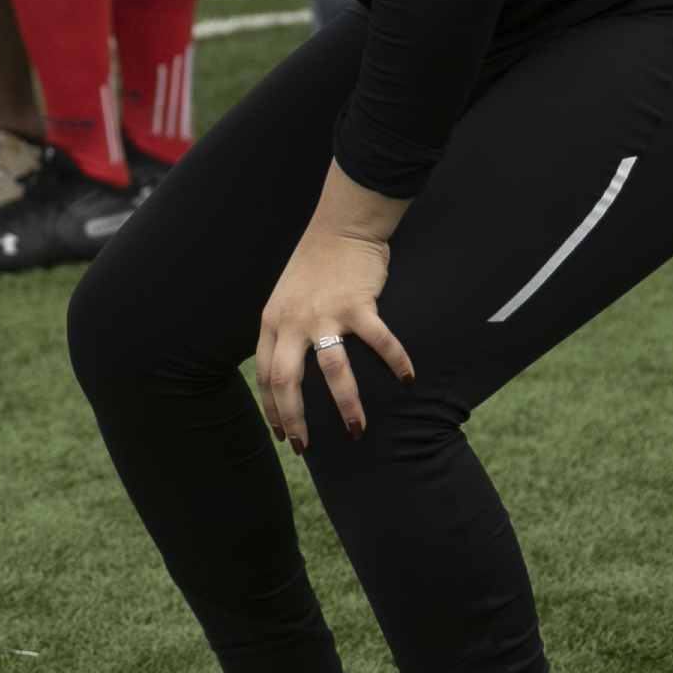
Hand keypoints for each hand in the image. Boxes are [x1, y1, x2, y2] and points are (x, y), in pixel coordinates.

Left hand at [253, 223, 414, 453]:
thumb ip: (284, 330)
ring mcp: (325, 312)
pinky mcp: (358, 303)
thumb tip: (289, 368)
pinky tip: (407, 380)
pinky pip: (378, 342)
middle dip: (296, 420)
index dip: (272, 408)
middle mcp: (293, 320)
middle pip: (287, 381)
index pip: (265, 375)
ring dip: (346, 405)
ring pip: (332, 370)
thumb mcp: (285, 298)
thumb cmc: (316, 264)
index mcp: (273, 321)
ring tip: (357, 430)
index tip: (282, 433)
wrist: (342, 225)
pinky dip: (395, 362)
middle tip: (307, 447)